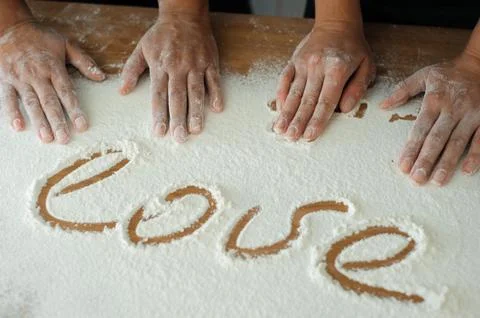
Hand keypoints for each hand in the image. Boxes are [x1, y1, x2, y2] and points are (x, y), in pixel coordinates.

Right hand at [0, 21, 104, 143]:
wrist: (10, 26)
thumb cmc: (41, 37)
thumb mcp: (66, 44)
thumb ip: (84, 61)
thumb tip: (101, 77)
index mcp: (53, 67)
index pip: (67, 92)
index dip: (74, 110)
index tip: (82, 125)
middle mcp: (37, 75)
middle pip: (49, 102)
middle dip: (57, 122)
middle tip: (64, 139)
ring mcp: (20, 78)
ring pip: (31, 103)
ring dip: (38, 121)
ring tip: (46, 138)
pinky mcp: (5, 80)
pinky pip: (7, 97)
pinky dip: (11, 112)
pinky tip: (18, 126)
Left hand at [120, 9, 222, 142]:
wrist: (184, 14)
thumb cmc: (161, 34)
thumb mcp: (141, 48)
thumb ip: (132, 70)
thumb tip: (122, 91)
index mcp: (160, 66)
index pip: (159, 95)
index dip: (159, 114)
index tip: (159, 132)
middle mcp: (178, 67)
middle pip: (178, 97)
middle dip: (178, 119)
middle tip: (179, 138)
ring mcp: (196, 65)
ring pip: (196, 91)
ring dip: (197, 111)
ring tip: (196, 129)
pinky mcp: (210, 61)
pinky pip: (214, 80)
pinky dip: (216, 93)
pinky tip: (217, 108)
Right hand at [274, 22, 374, 140]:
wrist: (336, 24)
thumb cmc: (354, 49)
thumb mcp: (367, 66)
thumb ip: (357, 88)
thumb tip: (345, 110)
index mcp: (337, 69)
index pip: (326, 100)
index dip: (317, 120)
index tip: (310, 135)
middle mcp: (317, 67)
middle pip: (306, 99)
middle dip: (298, 121)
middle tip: (291, 138)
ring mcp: (303, 64)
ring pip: (293, 92)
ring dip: (286, 112)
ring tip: (279, 129)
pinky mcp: (294, 61)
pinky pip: (284, 79)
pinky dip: (281, 95)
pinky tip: (279, 109)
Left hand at [381, 52, 479, 185]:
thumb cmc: (449, 72)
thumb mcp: (424, 75)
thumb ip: (403, 90)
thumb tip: (383, 105)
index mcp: (435, 100)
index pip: (420, 129)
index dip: (411, 148)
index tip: (403, 166)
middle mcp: (453, 109)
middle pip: (437, 139)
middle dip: (426, 160)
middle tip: (416, 179)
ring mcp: (471, 115)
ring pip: (457, 142)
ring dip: (447, 163)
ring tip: (437, 181)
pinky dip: (476, 155)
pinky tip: (466, 171)